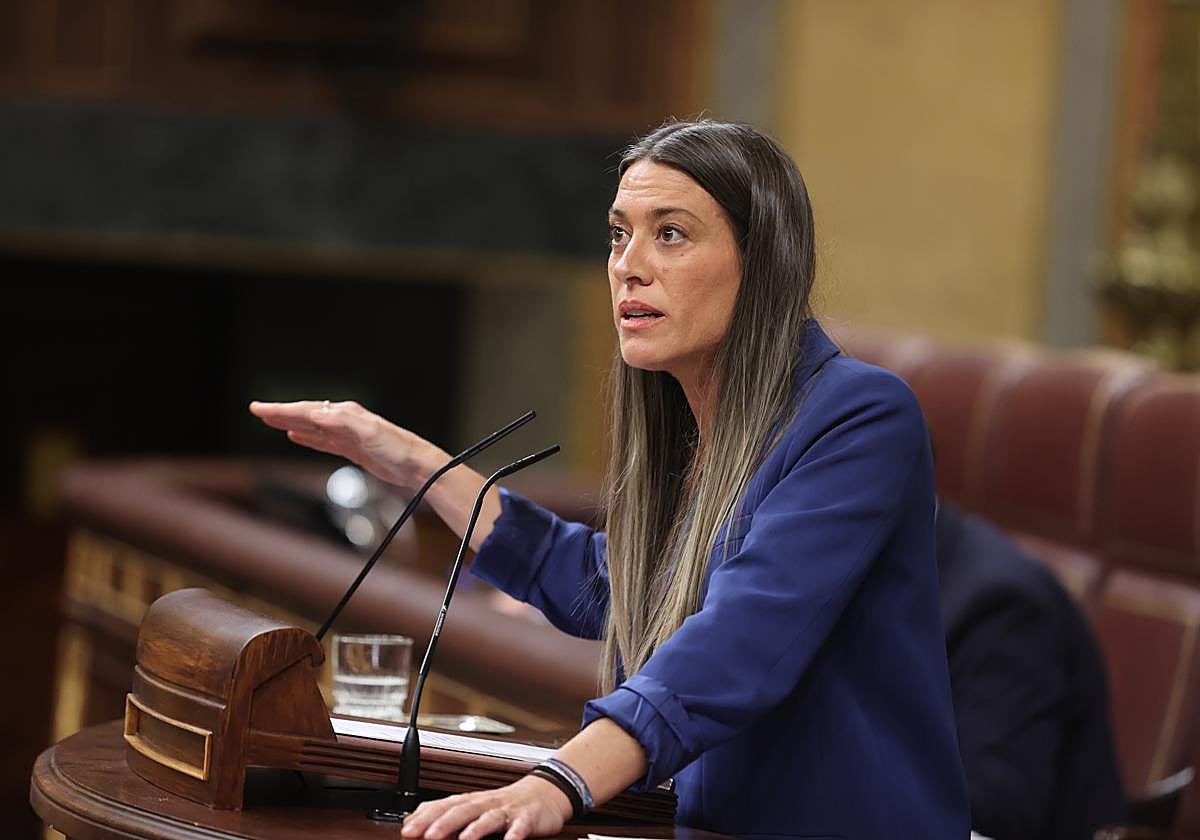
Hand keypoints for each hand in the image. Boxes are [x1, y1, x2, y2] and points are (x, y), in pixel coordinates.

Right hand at [248, 400, 435, 489]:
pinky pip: (323, 441)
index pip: (306, 410)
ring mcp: (348, 435)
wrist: (416, 465)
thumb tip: (316, 414)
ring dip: (290, 423)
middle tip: (257, 410)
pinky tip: (296, 437)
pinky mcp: (352, 449)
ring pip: (312, 427)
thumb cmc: (397, 448)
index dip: (281, 409)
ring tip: (270, 421)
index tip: (259, 409)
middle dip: (281, 413)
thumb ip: (342, 422)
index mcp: (346, 414)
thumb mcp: (369, 432)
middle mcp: (345, 421)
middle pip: (306, 415)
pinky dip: (307, 438)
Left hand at [400, 776, 571, 839]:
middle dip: (445, 823)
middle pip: (463, 810)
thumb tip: (411, 822)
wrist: (543, 793)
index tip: (408, 831)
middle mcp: (486, 803)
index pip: (443, 807)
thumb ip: (443, 814)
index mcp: (470, 802)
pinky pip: (521, 826)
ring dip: (477, 828)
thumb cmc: (503, 805)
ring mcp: (507, 810)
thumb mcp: (471, 807)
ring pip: (490, 817)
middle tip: (427, 836)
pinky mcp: (527, 818)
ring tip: (465, 839)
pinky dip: (515, 833)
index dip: (424, 818)